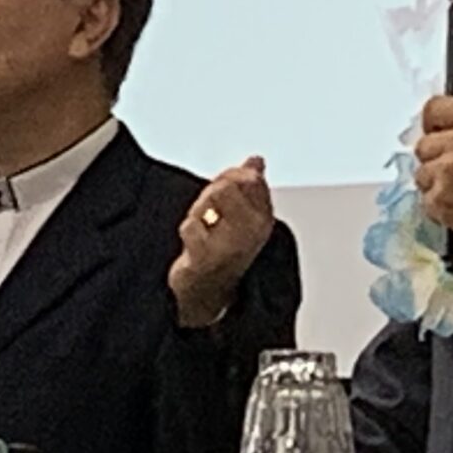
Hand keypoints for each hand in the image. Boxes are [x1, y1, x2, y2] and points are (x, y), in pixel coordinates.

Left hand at [169, 156, 275, 327]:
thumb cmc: (221, 252)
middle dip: (211, 193)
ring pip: (211, 201)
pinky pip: (192, 226)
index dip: (230, 178)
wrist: (205, 292)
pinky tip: (193, 243)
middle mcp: (253, 231)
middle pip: (228, 186)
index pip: (252, 179)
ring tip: (202, 226)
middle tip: (209, 213)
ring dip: (199, 211)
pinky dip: (188, 230)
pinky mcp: (208, 258)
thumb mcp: (239, 214)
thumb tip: (257, 161)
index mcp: (263, 218)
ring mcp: (232, 245)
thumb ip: (247, 183)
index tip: (222, 191)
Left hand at [412, 97, 452, 272]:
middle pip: (423, 145)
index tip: (436, 135)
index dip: (433, 125)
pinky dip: (439, 209)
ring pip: (421, 174)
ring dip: (436, 186)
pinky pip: (426, 200)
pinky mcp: (441, 199)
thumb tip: (442, 133)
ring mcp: (447, 171)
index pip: (434, 108)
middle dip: (435, 161)